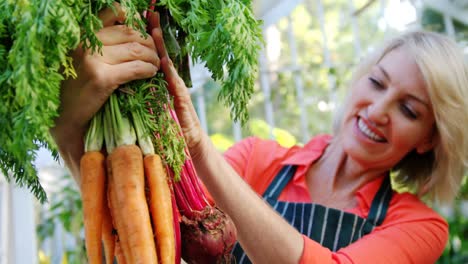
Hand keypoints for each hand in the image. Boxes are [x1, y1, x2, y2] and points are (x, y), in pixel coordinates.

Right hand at [51, 3, 159, 177]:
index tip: (145, 31)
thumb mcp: (81, 58)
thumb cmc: (74, 89)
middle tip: (156, 54)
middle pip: (131, 33)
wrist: (61, 118)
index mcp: (80, 35)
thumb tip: (132, 29)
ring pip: (137, 50)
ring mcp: (93, 60)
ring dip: (153, 57)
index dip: (135, 20)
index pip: (113, 13)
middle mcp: (85, 43)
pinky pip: (136, 68)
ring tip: (155, 65)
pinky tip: (151, 74)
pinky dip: (149, 70)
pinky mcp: (102, 79)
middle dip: (149, 43)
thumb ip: (101, 43)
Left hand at [148, 12, 207, 158]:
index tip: (135, 21)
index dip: (143, 39)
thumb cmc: (169, 131)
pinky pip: (175, 85)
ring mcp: (178, 91)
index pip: (148, 57)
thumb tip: (121, 86)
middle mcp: (170, 83)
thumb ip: (140, 96)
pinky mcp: (184, 103)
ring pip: (168, 65)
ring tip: (154, 27)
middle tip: (147, 14)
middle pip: (160, 54)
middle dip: (153, 34)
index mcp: (161, 83)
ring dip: (161, 46)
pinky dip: (170, 72)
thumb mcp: (150, 111)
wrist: (191, 147)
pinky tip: (164, 60)